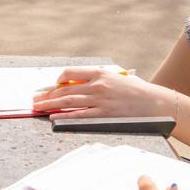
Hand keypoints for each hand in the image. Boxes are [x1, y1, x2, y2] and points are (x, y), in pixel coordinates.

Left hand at [32, 67, 170, 116]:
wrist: (155, 103)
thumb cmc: (137, 91)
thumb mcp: (117, 79)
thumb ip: (99, 80)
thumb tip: (80, 86)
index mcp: (101, 73)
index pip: (71, 73)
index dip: (58, 79)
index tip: (52, 85)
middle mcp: (98, 85)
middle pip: (65, 89)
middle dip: (47, 94)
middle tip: (35, 99)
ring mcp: (100, 100)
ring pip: (68, 102)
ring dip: (50, 104)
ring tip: (38, 108)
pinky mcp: (103, 115)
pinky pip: (78, 115)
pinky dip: (63, 116)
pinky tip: (53, 117)